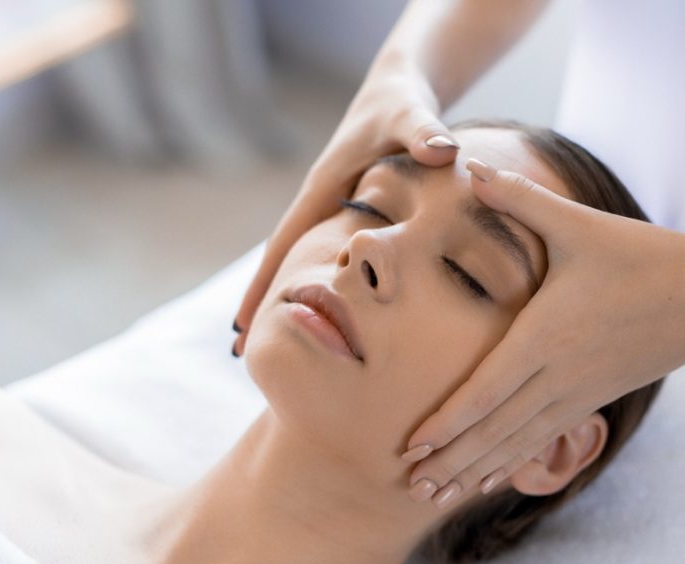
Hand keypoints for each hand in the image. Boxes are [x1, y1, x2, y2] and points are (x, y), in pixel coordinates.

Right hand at [231, 61, 460, 354]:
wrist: (397, 89)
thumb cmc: (400, 104)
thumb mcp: (410, 114)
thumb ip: (423, 132)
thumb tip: (443, 151)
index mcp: (323, 187)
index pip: (285, 244)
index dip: (262, 285)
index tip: (241, 325)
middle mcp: (318, 204)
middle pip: (282, 261)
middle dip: (261, 302)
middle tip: (241, 352)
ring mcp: (328, 211)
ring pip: (300, 262)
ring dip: (282, 297)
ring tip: (267, 342)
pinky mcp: (343, 215)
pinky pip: (323, 256)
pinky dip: (312, 284)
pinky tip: (316, 312)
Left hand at [403, 158, 684, 506]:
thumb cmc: (640, 257)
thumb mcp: (579, 225)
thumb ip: (521, 199)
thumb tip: (470, 166)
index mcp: (545, 337)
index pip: (486, 390)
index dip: (447, 422)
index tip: (412, 446)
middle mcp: (555, 377)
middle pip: (493, 430)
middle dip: (449, 462)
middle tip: (409, 489)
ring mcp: (574, 396)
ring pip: (514, 445)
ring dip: (473, 473)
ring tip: (436, 499)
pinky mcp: (588, 403)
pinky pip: (542, 442)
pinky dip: (510, 464)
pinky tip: (488, 483)